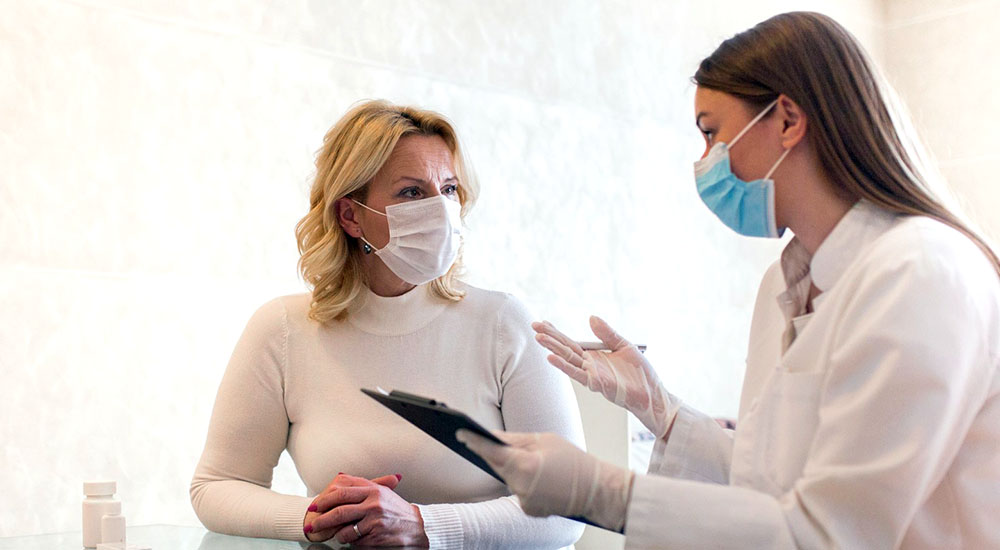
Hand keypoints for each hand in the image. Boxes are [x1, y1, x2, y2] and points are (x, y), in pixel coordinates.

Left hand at [304, 473, 427, 546]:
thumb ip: (363, 485)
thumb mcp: (382, 493)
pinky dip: (351, 543)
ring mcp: (375, 520)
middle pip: (339, 511)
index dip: (325, 499)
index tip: (315, 506)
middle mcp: (373, 503)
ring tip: (336, 535)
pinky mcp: (376, 536)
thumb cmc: (398, 511)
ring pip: (344, 530)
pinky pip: (355, 542)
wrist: (418, 528)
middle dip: (322, 520)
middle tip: (312, 525)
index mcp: (373, 490)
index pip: (342, 492)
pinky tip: (355, 541)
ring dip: (337, 535)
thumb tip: (340, 478)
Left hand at [457, 430, 633, 531]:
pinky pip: (517, 489)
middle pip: (496, 465)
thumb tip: (493, 435)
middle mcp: (520, 486)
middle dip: (494, 453)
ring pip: (507, 477)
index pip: (491, 451)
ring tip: (528, 457)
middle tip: (485, 438)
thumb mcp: (545, 440)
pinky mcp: (528, 509)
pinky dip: (522, 480)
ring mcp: (523, 501)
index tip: (460, 432)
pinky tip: (538, 475)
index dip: (474, 441)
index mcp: (524, 465)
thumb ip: (516, 439)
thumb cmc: (573, 461)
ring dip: (511, 467)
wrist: (596, 491)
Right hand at [533, 316, 678, 437]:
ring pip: (568, 360)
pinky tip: (551, 358)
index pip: (571, 342)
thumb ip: (607, 333)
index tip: (543, 323)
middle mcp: (590, 365)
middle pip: (565, 348)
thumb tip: (591, 317)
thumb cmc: (640, 373)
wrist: (653, 393)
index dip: (557, 332)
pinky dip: (564, 366)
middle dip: (550, 337)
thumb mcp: (624, 345)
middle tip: (534, 325)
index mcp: (595, 356)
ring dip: (553, 349)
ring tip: (538, 338)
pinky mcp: (597, 384)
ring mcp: (592, 375)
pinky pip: (578, 374)